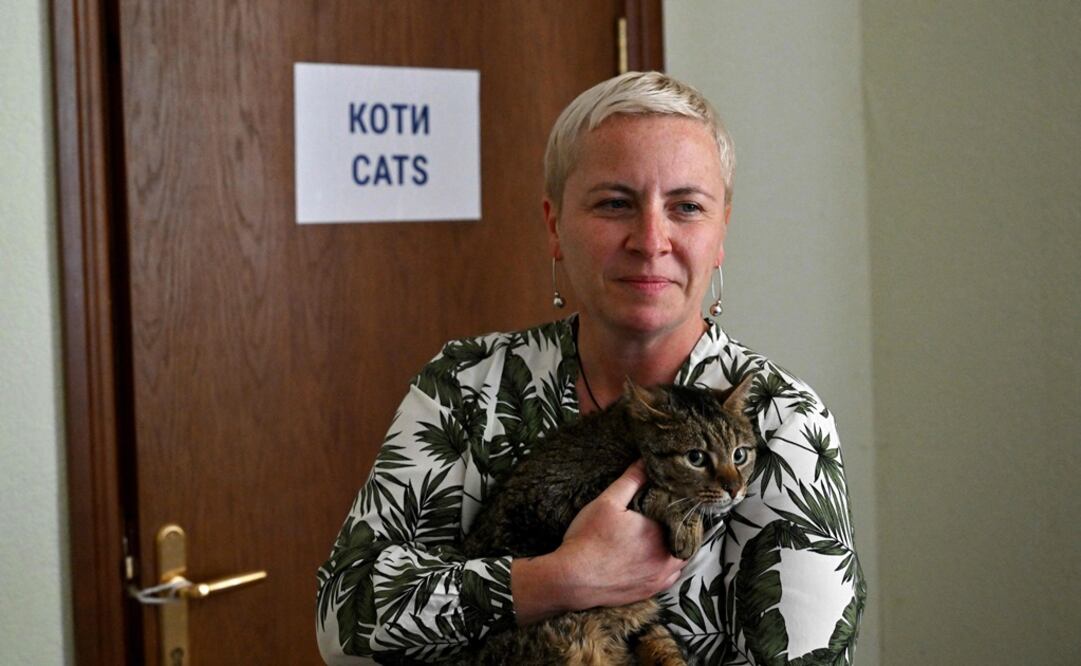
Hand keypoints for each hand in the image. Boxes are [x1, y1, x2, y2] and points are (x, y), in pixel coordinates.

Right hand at [556, 460, 685, 609]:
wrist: (572, 579)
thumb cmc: (588, 539)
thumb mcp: (607, 502)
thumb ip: (631, 480)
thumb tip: (646, 461)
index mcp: (660, 532)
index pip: (682, 514)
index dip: (678, 504)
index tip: (669, 497)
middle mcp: (666, 558)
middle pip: (685, 537)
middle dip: (679, 525)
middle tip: (666, 513)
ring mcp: (659, 577)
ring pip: (681, 558)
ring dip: (676, 545)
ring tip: (662, 532)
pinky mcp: (650, 591)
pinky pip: (670, 576)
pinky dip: (668, 565)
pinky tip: (655, 555)